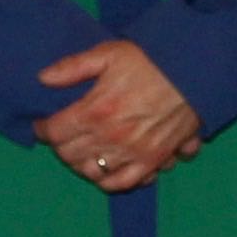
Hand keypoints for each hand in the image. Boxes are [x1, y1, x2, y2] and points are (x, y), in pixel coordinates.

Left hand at [35, 40, 201, 191]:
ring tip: (82, 151)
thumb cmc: (150, 60)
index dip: (42, 129)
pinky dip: (109, 180)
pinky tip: (106, 168)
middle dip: (60, 146)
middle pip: (69, 155)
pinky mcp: (152, 162)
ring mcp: (131, 153)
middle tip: (62, 136)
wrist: (193, 72)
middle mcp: (110, 137)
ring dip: (81, 164)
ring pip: (91, 172)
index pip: (54, 132)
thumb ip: (73, 67)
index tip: (43, 124)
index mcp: (96, 110)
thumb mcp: (108, 54)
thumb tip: (43, 78)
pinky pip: (123, 183)